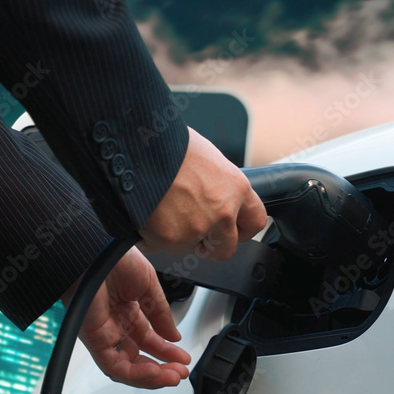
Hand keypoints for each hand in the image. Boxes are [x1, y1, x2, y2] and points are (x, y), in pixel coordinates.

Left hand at [62, 247, 190, 388]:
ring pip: (126, 367)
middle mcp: (115, 325)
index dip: (167, 351)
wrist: (95, 251)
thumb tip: (173, 336)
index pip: (148, 339)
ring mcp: (103, 333)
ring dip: (151, 376)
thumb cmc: (115, 259)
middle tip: (180, 372)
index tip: (183, 357)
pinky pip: (113, 365)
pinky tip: (154, 372)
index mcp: (127, 310)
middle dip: (162, 367)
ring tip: (172, 376)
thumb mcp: (149, 286)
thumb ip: (161, 313)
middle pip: (138, 357)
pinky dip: (134, 373)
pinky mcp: (93, 340)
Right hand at [139, 127, 266, 260]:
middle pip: (227, 248)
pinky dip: (151, 236)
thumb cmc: (168, 144)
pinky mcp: (170, 239)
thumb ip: (217, 183)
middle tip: (195, 232)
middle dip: (211, 245)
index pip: (255, 221)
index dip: (242, 229)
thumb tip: (213, 193)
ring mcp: (197, 229)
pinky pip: (160, 247)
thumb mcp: (206, 157)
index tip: (233, 230)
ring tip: (162, 211)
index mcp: (235, 188)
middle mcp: (222, 212)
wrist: (138, 148)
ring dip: (178, 238)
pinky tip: (146, 214)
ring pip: (189, 249)